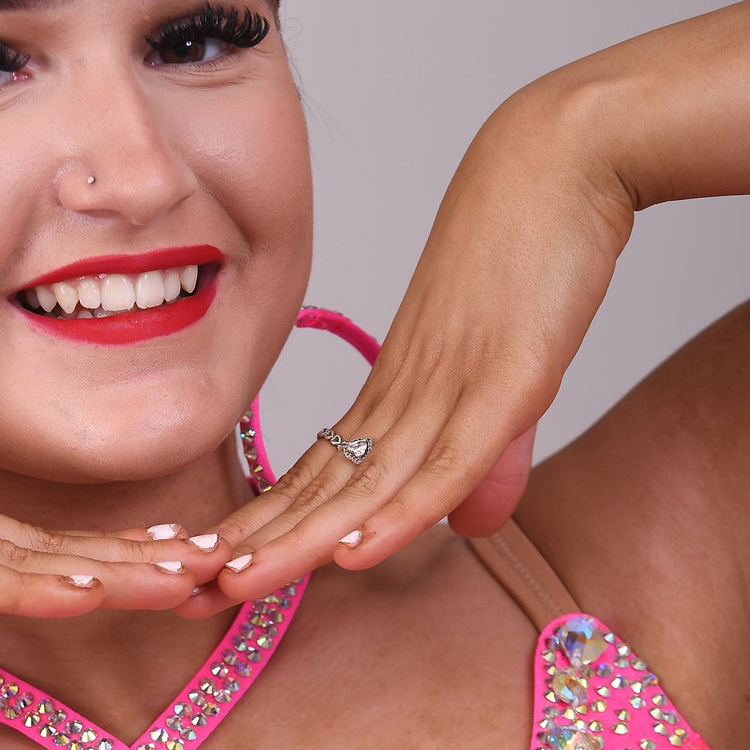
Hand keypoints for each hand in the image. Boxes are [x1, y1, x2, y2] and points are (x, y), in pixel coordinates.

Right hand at [0, 328, 209, 705]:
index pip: (13, 550)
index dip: (83, 565)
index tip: (148, 571)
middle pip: (48, 549)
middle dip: (133, 565)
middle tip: (215, 573)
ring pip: (32, 558)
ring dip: (117, 573)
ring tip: (198, 581)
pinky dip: (34, 586)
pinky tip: (95, 594)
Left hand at [203, 82, 634, 601]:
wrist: (567, 152)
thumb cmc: (535, 248)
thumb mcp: (514, 373)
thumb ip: (494, 454)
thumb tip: (472, 527)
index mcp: (399, 388)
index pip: (318, 475)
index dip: (267, 529)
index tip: (211, 578)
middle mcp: (407, 390)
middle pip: (318, 486)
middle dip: (254, 546)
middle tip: (182, 597)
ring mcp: (450, 382)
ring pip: (363, 483)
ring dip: (299, 540)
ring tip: (237, 586)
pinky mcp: (504, 377)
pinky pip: (444, 461)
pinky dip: (399, 512)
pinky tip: (353, 554)